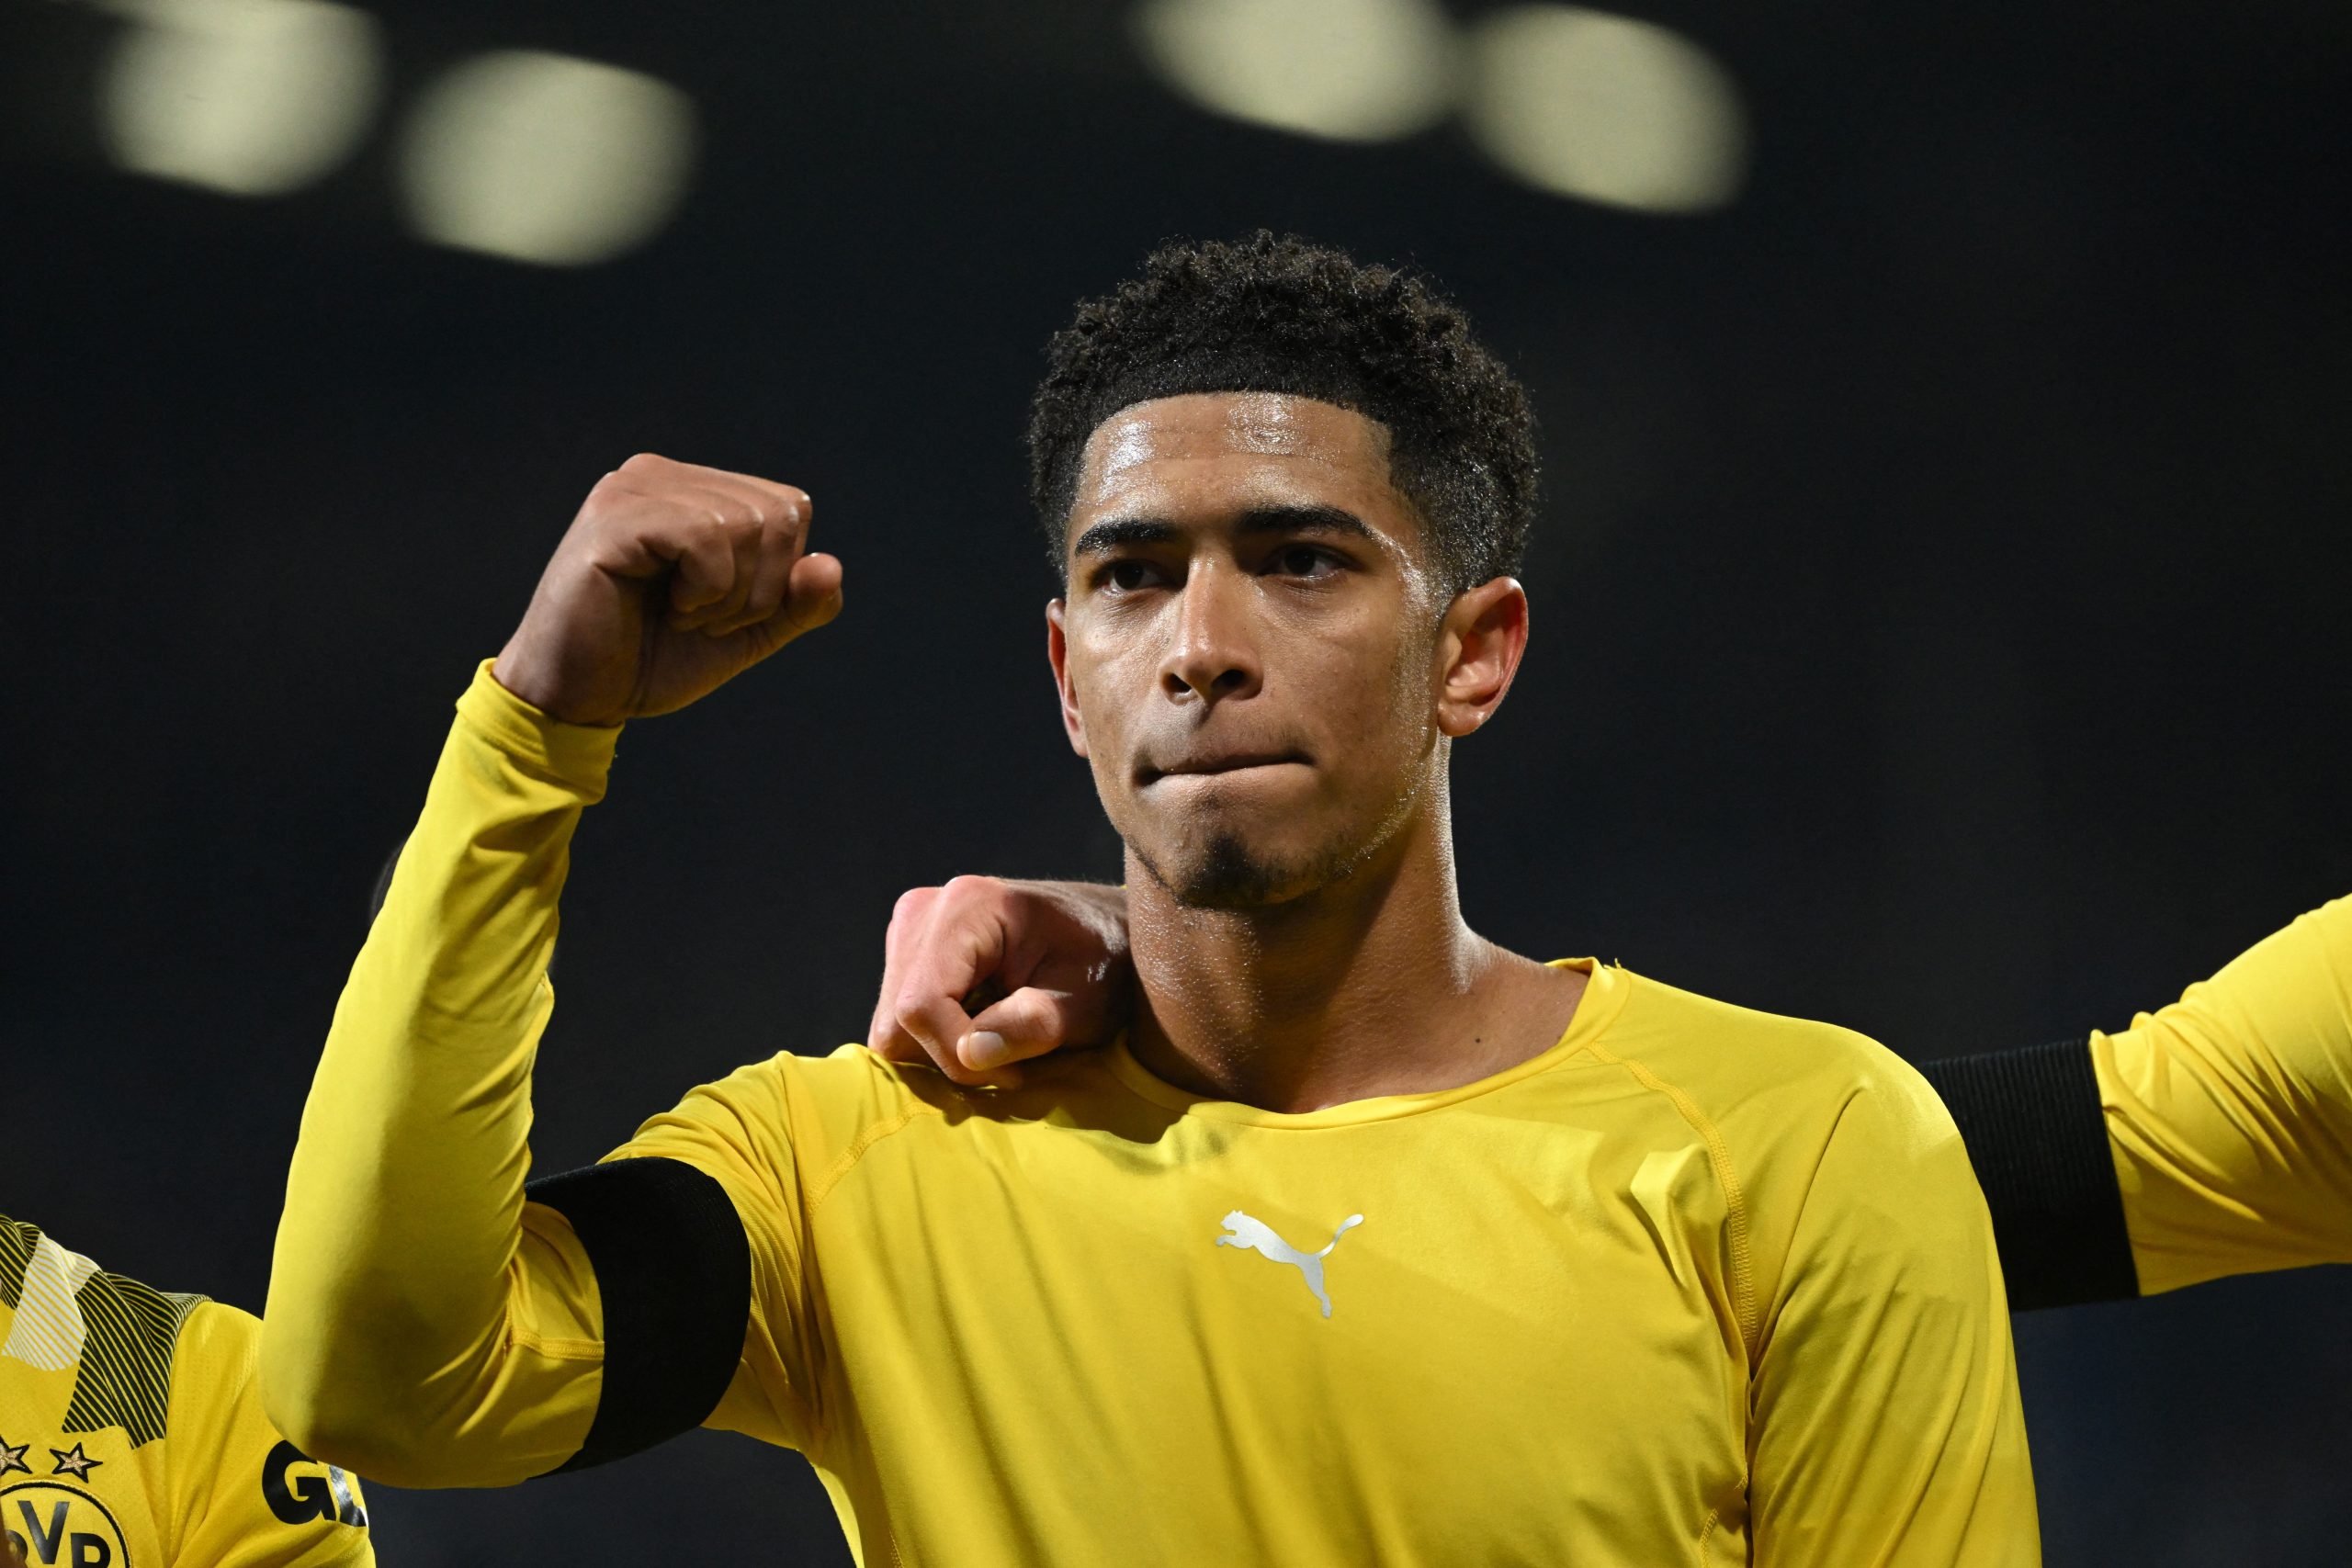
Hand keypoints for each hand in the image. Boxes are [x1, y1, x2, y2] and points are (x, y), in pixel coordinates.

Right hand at [491, 453, 843, 725]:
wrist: (576, 698)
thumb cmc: (651, 659)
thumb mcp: (745, 634)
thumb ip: (796, 603)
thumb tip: (831, 566)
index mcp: (693, 492)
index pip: (789, 507)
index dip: (781, 575)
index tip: (729, 612)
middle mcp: (662, 476)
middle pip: (778, 513)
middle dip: (761, 589)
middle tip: (705, 620)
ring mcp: (634, 488)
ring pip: (746, 522)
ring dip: (732, 595)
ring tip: (683, 617)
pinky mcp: (614, 516)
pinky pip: (706, 536)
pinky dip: (706, 589)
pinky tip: (669, 609)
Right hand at [868, 878, 1132, 1085]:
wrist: (1106, 933)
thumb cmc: (1103, 966)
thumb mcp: (1083, 1004)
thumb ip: (1030, 1027)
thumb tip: (969, 1056)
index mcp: (967, 907)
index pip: (922, 1005)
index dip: (956, 1053)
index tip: (1013, 1072)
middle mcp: (924, 910)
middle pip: (896, 1020)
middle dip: (949, 1056)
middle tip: (1011, 1062)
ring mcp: (911, 928)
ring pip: (891, 1025)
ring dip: (943, 1050)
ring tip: (1001, 1040)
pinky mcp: (910, 950)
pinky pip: (899, 1018)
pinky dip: (937, 1038)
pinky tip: (982, 1026)